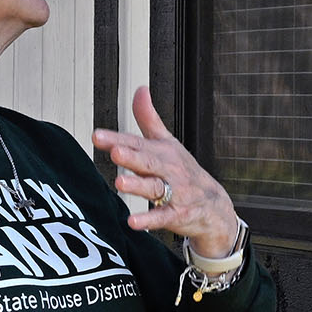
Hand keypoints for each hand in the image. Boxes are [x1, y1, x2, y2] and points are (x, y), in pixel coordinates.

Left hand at [92, 86, 242, 258]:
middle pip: (148, 162)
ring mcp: (175, 192)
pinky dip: (150, 220)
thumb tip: (140, 89)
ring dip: (138, 185)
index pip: (137, 143)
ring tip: (120, 183)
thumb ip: (149, 118)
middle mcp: (168, 170)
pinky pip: (163, 217)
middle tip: (115, 151)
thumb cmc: (185, 172)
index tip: (97, 136)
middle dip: (132, 156)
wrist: (214, 206)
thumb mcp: (168, 143)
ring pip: (155, 188)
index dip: (117, 139)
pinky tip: (133, 222)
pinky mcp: (178, 214)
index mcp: (162, 152)